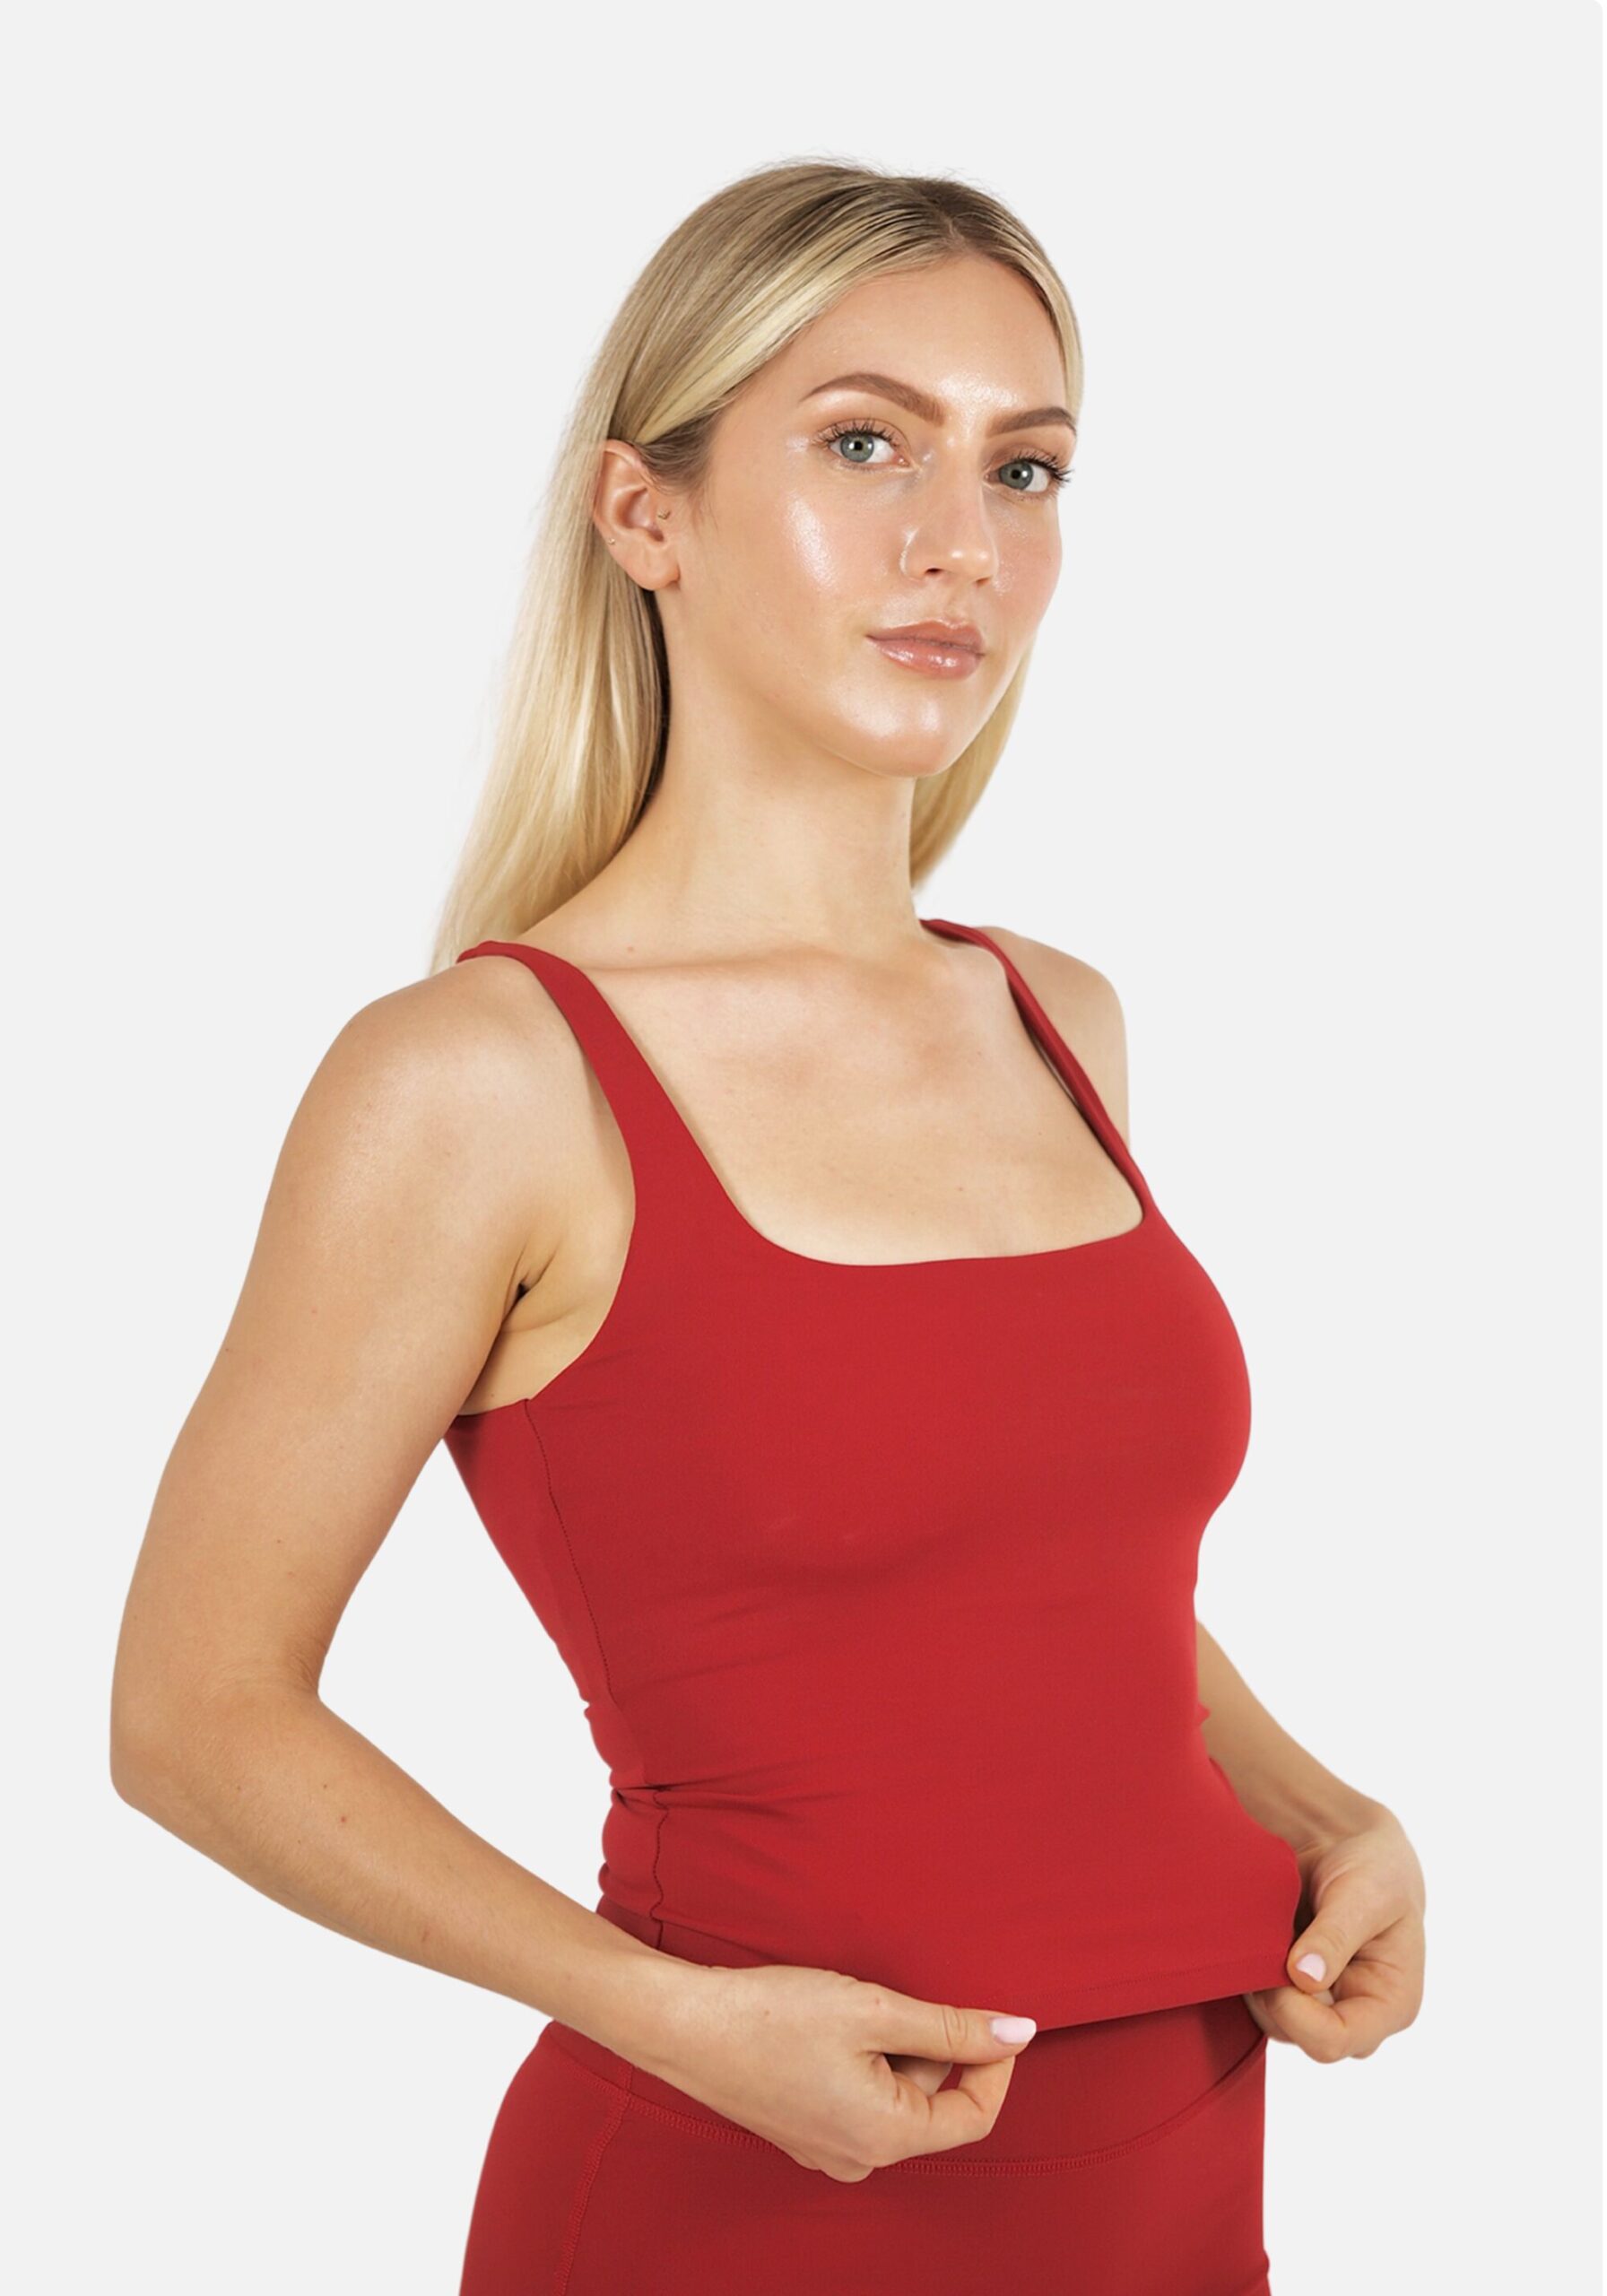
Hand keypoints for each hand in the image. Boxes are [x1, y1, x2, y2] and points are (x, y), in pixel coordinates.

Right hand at [634, 1961, 1037, 2179]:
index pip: (974, 2116)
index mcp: (885, 2137)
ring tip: (849, 2007)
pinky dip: (860, 2059)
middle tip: (889, 1996)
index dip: (994, 2062)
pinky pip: (858, 2098)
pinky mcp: (802, 2130)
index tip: (990, 2013)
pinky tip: (826, 2025)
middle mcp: (860, 2157)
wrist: (685, 2024)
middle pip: (930, 2100)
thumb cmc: (775, 2015)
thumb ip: (952, 2026)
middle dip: (926, 2043)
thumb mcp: (875, 2010)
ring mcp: (827, 2148)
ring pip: (893, 2094)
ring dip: (890, 2047)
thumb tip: (1021, 2034)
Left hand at [1242, 1802, 1425, 2059]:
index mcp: (1392, 2003)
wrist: (1349, 1843)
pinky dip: (1250, 1972)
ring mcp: (1324, 2006)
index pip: (1337, 2041)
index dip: (1297, 2014)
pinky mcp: (1295, 1991)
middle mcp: (1357, 2015)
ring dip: (1258, 1980)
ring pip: (1273, 2020)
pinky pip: (1260, 1999)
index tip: (1279, 1966)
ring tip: (1268, 1929)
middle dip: (1274, 1992)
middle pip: (1299, 2035)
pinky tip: (1259, 1935)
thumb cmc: (1373, 1868)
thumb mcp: (1365, 1894)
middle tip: (1268, 1938)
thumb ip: (1336, 1936)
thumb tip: (1305, 1978)